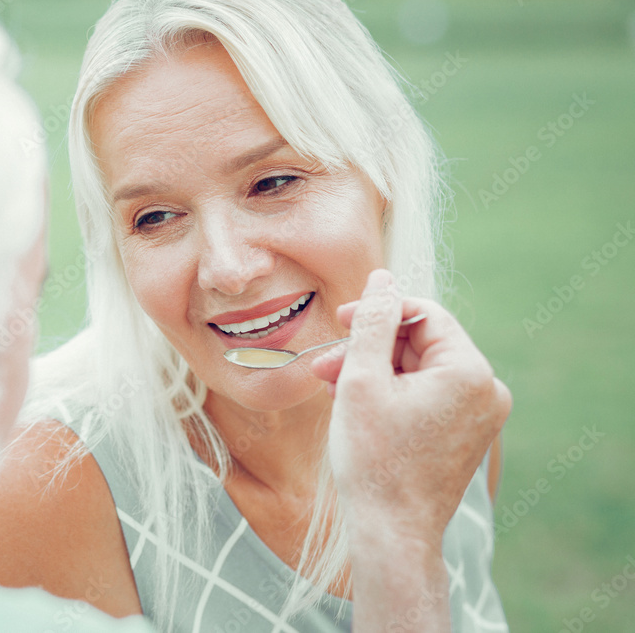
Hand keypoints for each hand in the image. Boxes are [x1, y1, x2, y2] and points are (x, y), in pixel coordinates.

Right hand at [311, 269, 511, 541]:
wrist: (392, 534)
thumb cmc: (374, 460)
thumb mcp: (362, 379)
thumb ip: (371, 322)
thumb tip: (381, 276)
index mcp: (469, 371)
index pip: (423, 314)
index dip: (377, 312)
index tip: (338, 321)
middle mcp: (485, 391)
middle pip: (419, 344)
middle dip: (368, 349)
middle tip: (324, 363)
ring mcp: (478, 417)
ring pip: (418, 372)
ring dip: (373, 372)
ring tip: (330, 386)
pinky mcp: (464, 436)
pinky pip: (425, 397)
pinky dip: (390, 395)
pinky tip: (353, 403)